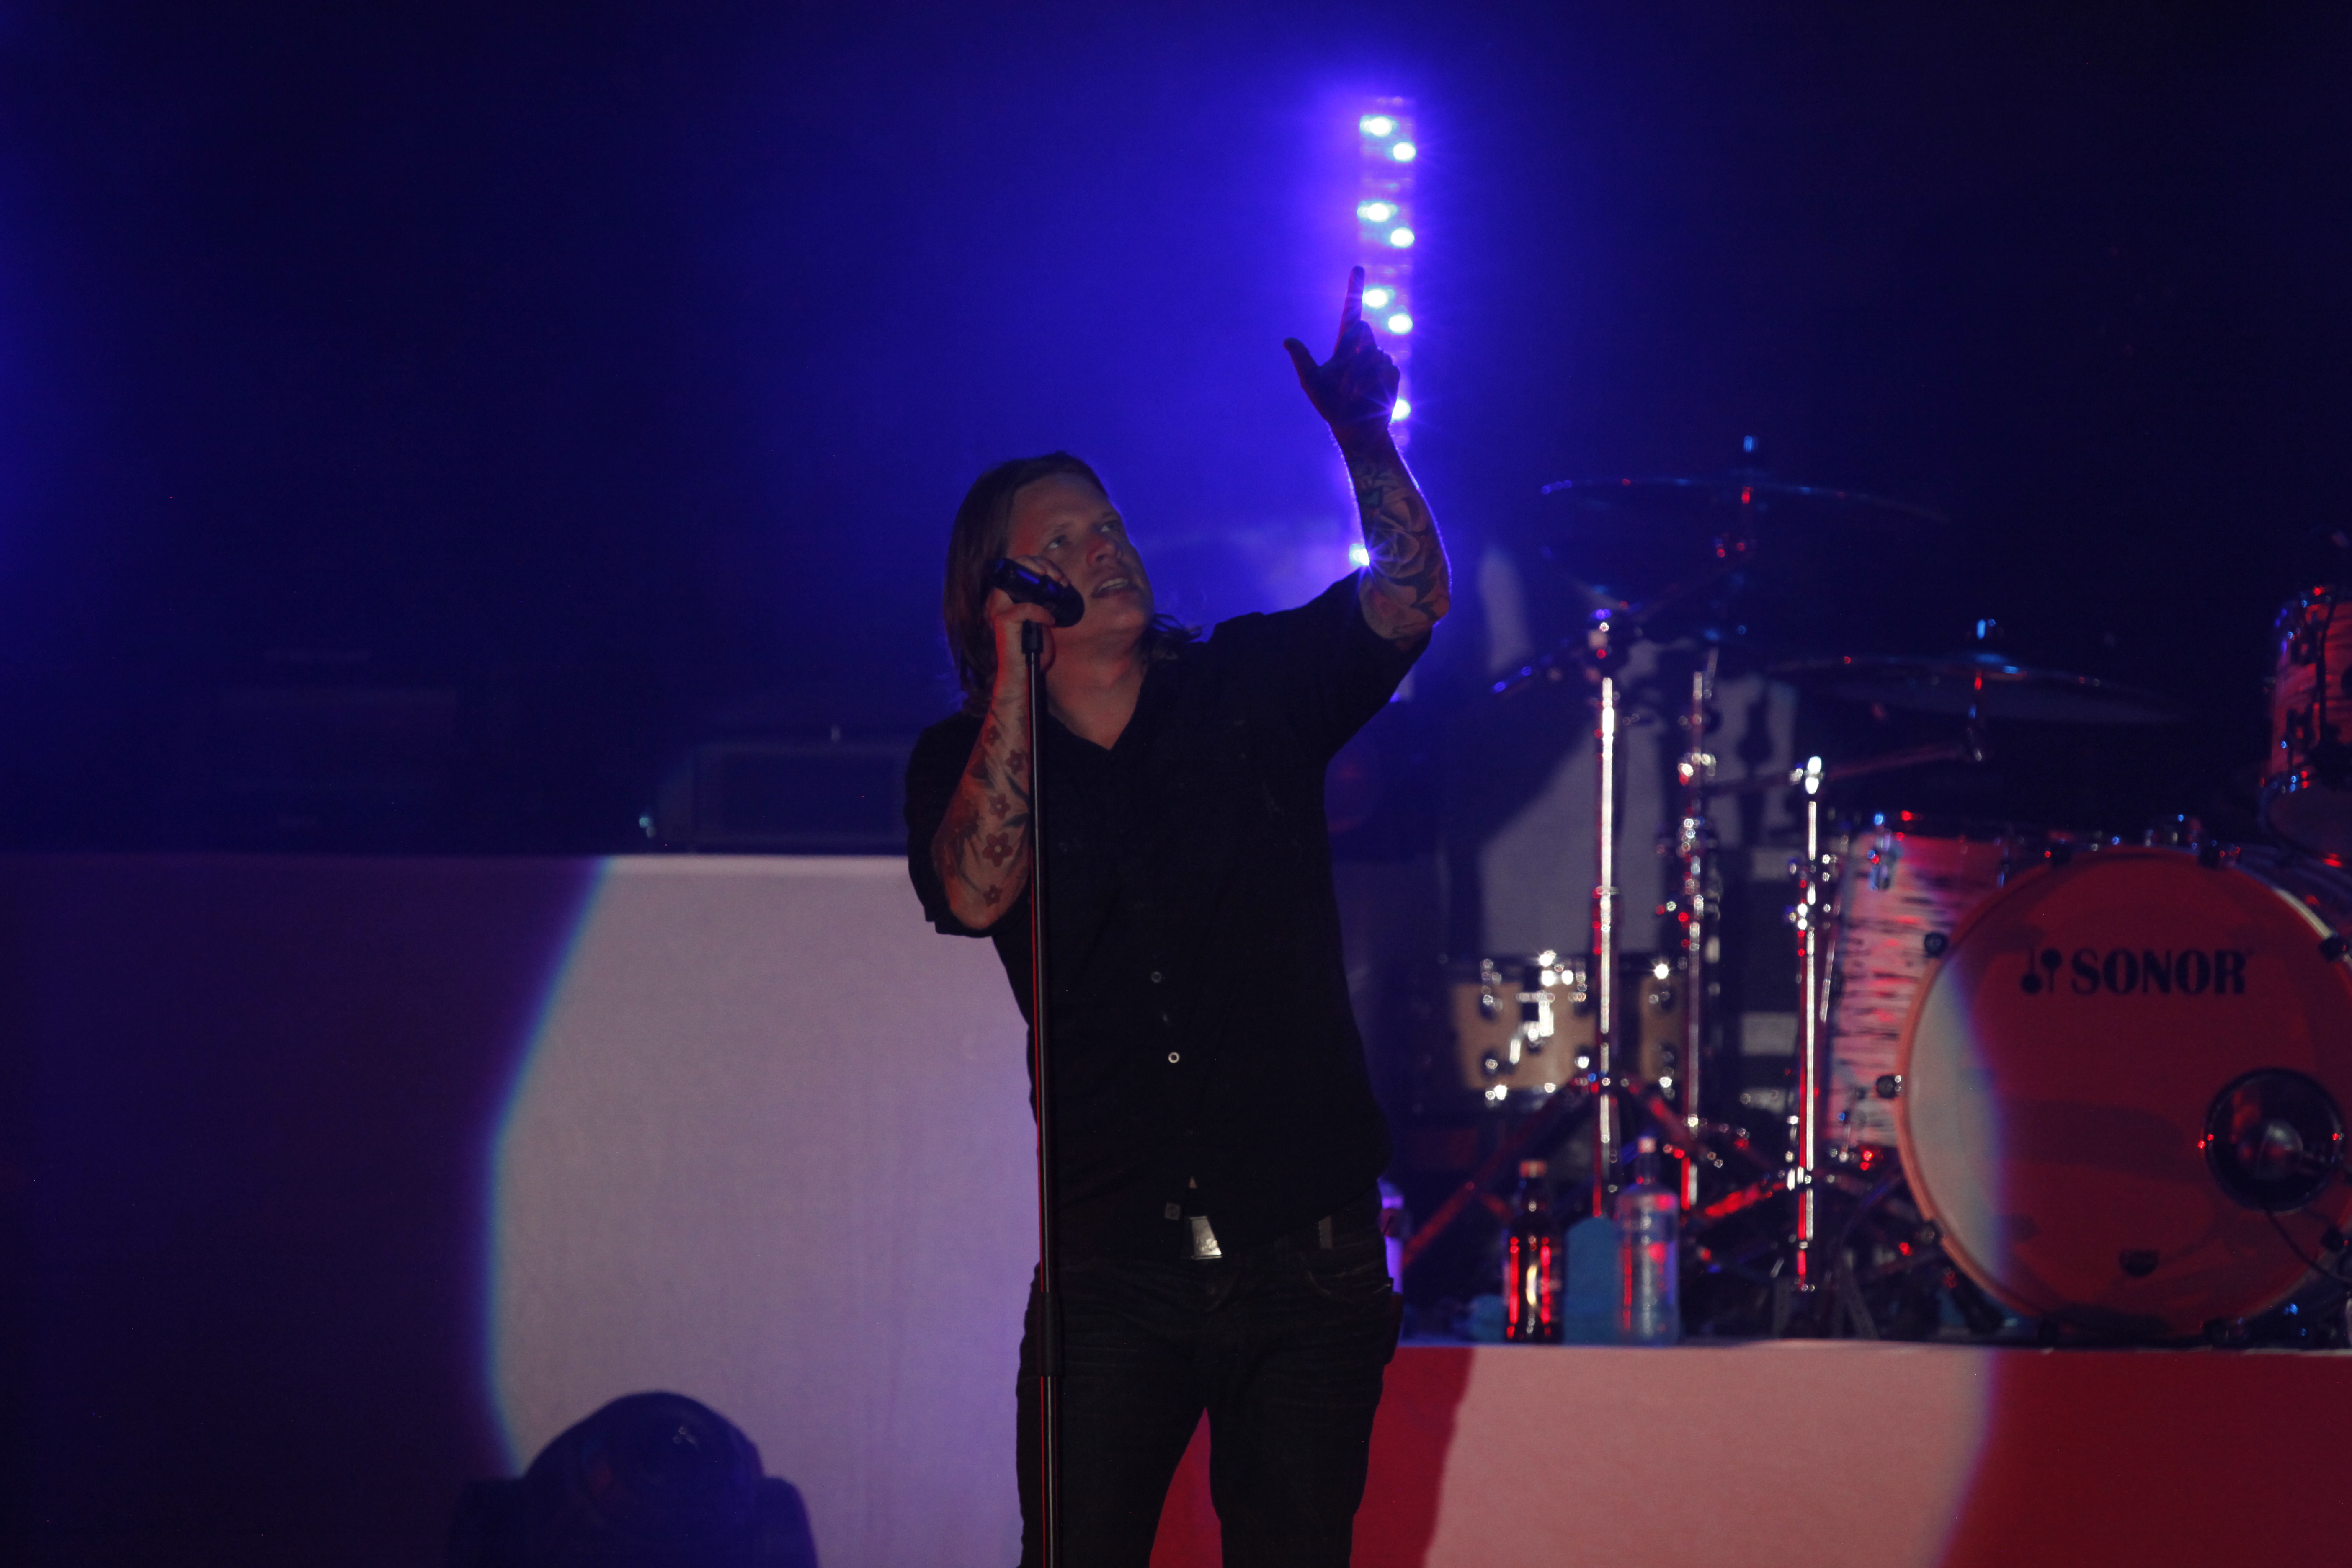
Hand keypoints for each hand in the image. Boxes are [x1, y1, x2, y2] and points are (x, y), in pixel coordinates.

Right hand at [987, 554, 1065, 694]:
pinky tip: (1049, 619)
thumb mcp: (1041, 619)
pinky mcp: (1003, 623)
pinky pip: (1023, 608)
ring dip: (1037, 576)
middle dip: (1040, 564)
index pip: (1019, 566)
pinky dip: (1040, 611)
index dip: (1039, 564)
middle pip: (1015, 565)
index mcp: (1008, 595)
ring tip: (1056, 584)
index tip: (1058, 576)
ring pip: (1014, 579)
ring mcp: (998, 610)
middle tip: (1058, 577)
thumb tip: (1056, 585)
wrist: (1023, 675)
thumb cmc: (1032, 650)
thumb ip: (1042, 601)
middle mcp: (1000, 599)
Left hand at [1283, 266, 1398, 436]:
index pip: (1350, 312)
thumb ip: (1302, 360)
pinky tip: (1371, 394)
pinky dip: (1377, 382)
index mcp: (1344, 346)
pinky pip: (1386, 369)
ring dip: (1363, 372)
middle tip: (1347, 374)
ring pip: (1374, 353)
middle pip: (1363, 331)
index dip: (1354, 289)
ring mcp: (1379, 359)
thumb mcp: (1312, 383)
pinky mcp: (1392, 372)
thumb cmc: (1330, 405)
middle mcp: (1363, 349)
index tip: (1358, 267)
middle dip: (1355, 348)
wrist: (1356, 427)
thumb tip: (1286, 339)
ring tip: (1356, 390)